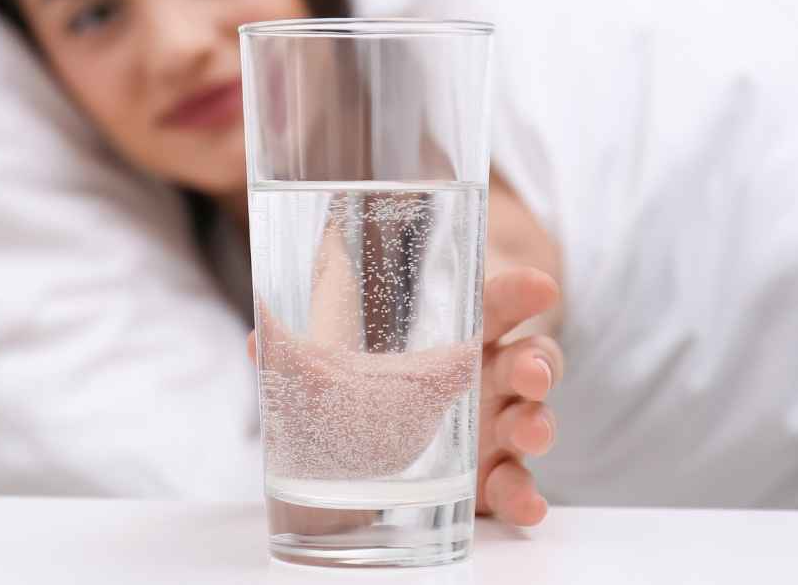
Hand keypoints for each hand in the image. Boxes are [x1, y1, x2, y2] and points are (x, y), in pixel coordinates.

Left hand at [245, 266, 562, 527]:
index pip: (495, 309)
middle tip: (528, 372)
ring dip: (538, 426)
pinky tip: (527, 508)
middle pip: (528, 364)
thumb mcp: (340, 369)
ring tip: (530, 433)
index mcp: (460, 343)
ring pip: (532, 424)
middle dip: (537, 364)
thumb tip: (259, 341)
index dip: (518, 295)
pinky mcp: (489, 484)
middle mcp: (487, 386)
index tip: (539, 288)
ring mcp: (496, 436)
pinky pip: (517, 491)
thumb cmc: (376, 396)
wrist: (380, 468)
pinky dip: (526, 499)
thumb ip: (305, 355)